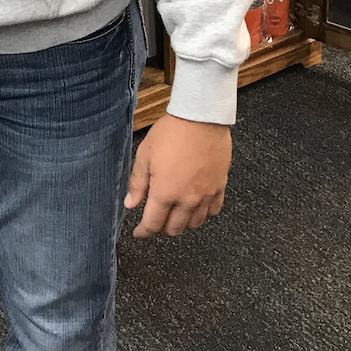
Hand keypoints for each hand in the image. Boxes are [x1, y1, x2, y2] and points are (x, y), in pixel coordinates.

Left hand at [123, 113, 230, 237]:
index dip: (144, 232)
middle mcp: (187, 200)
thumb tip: (130, 204)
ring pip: (194, 223)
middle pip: (174, 228)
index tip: (139, 233)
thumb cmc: (170, 133)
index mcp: (165, 193)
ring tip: (174, 215)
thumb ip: (137, 183)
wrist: (201, 118)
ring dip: (182, 224)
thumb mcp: (145, 154)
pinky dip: (203, 214)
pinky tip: (196, 207)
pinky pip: (213, 210)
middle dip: (161, 229)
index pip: (153, 224)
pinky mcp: (220, 186)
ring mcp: (206, 195)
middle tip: (155, 222)